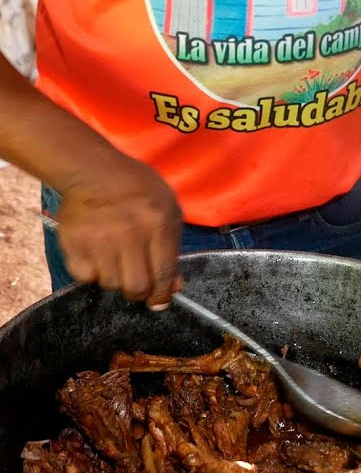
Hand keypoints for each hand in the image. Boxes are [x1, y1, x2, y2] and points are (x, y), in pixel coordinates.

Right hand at [55, 157, 182, 308]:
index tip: (158, 303)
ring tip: (117, 264)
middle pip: (135, 286)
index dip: (162, 295)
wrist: (94, 170)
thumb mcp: (168, 211)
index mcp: (157, 226)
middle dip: (139, 293)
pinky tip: (97, 260)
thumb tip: (174, 287)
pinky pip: (84, 276)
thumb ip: (174, 248)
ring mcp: (98, 239)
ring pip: (110, 284)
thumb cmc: (139, 189)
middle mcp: (129, 235)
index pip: (163, 274)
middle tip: (138, 286)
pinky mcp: (73, 242)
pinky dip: (92, 274)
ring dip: (116, 281)